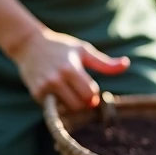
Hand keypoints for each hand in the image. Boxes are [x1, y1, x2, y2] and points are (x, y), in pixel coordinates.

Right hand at [9, 28, 130, 110]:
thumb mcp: (83, 50)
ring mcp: (44, 87)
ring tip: (69, 92)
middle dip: (83, 102)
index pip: (90, 94)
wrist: (28, 44)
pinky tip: (57, 93)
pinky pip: (54, 109)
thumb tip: (126, 64)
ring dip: (72, 104)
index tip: (89, 88)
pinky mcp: (36, 93)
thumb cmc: (60, 46)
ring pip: (66, 109)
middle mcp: (56, 79)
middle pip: (78, 105)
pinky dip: (59, 104)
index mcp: (70, 68)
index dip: (93, 94)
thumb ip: (104, 63)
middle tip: (80, 93)